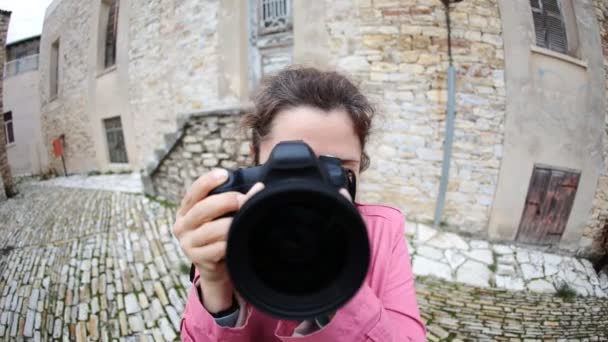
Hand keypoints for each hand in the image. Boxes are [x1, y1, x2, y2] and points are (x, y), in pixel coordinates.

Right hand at [173, 169, 263, 311]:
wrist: (216, 270)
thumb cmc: (220, 236)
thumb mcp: (217, 218)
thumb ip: (228, 202)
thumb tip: (258, 188)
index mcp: (185, 211)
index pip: (193, 192)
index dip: (208, 181)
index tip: (224, 174)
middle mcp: (182, 226)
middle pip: (203, 208)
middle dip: (227, 201)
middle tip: (243, 199)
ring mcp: (188, 244)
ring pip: (213, 229)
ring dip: (232, 223)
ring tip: (245, 219)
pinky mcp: (198, 259)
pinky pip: (219, 248)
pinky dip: (231, 241)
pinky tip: (240, 238)